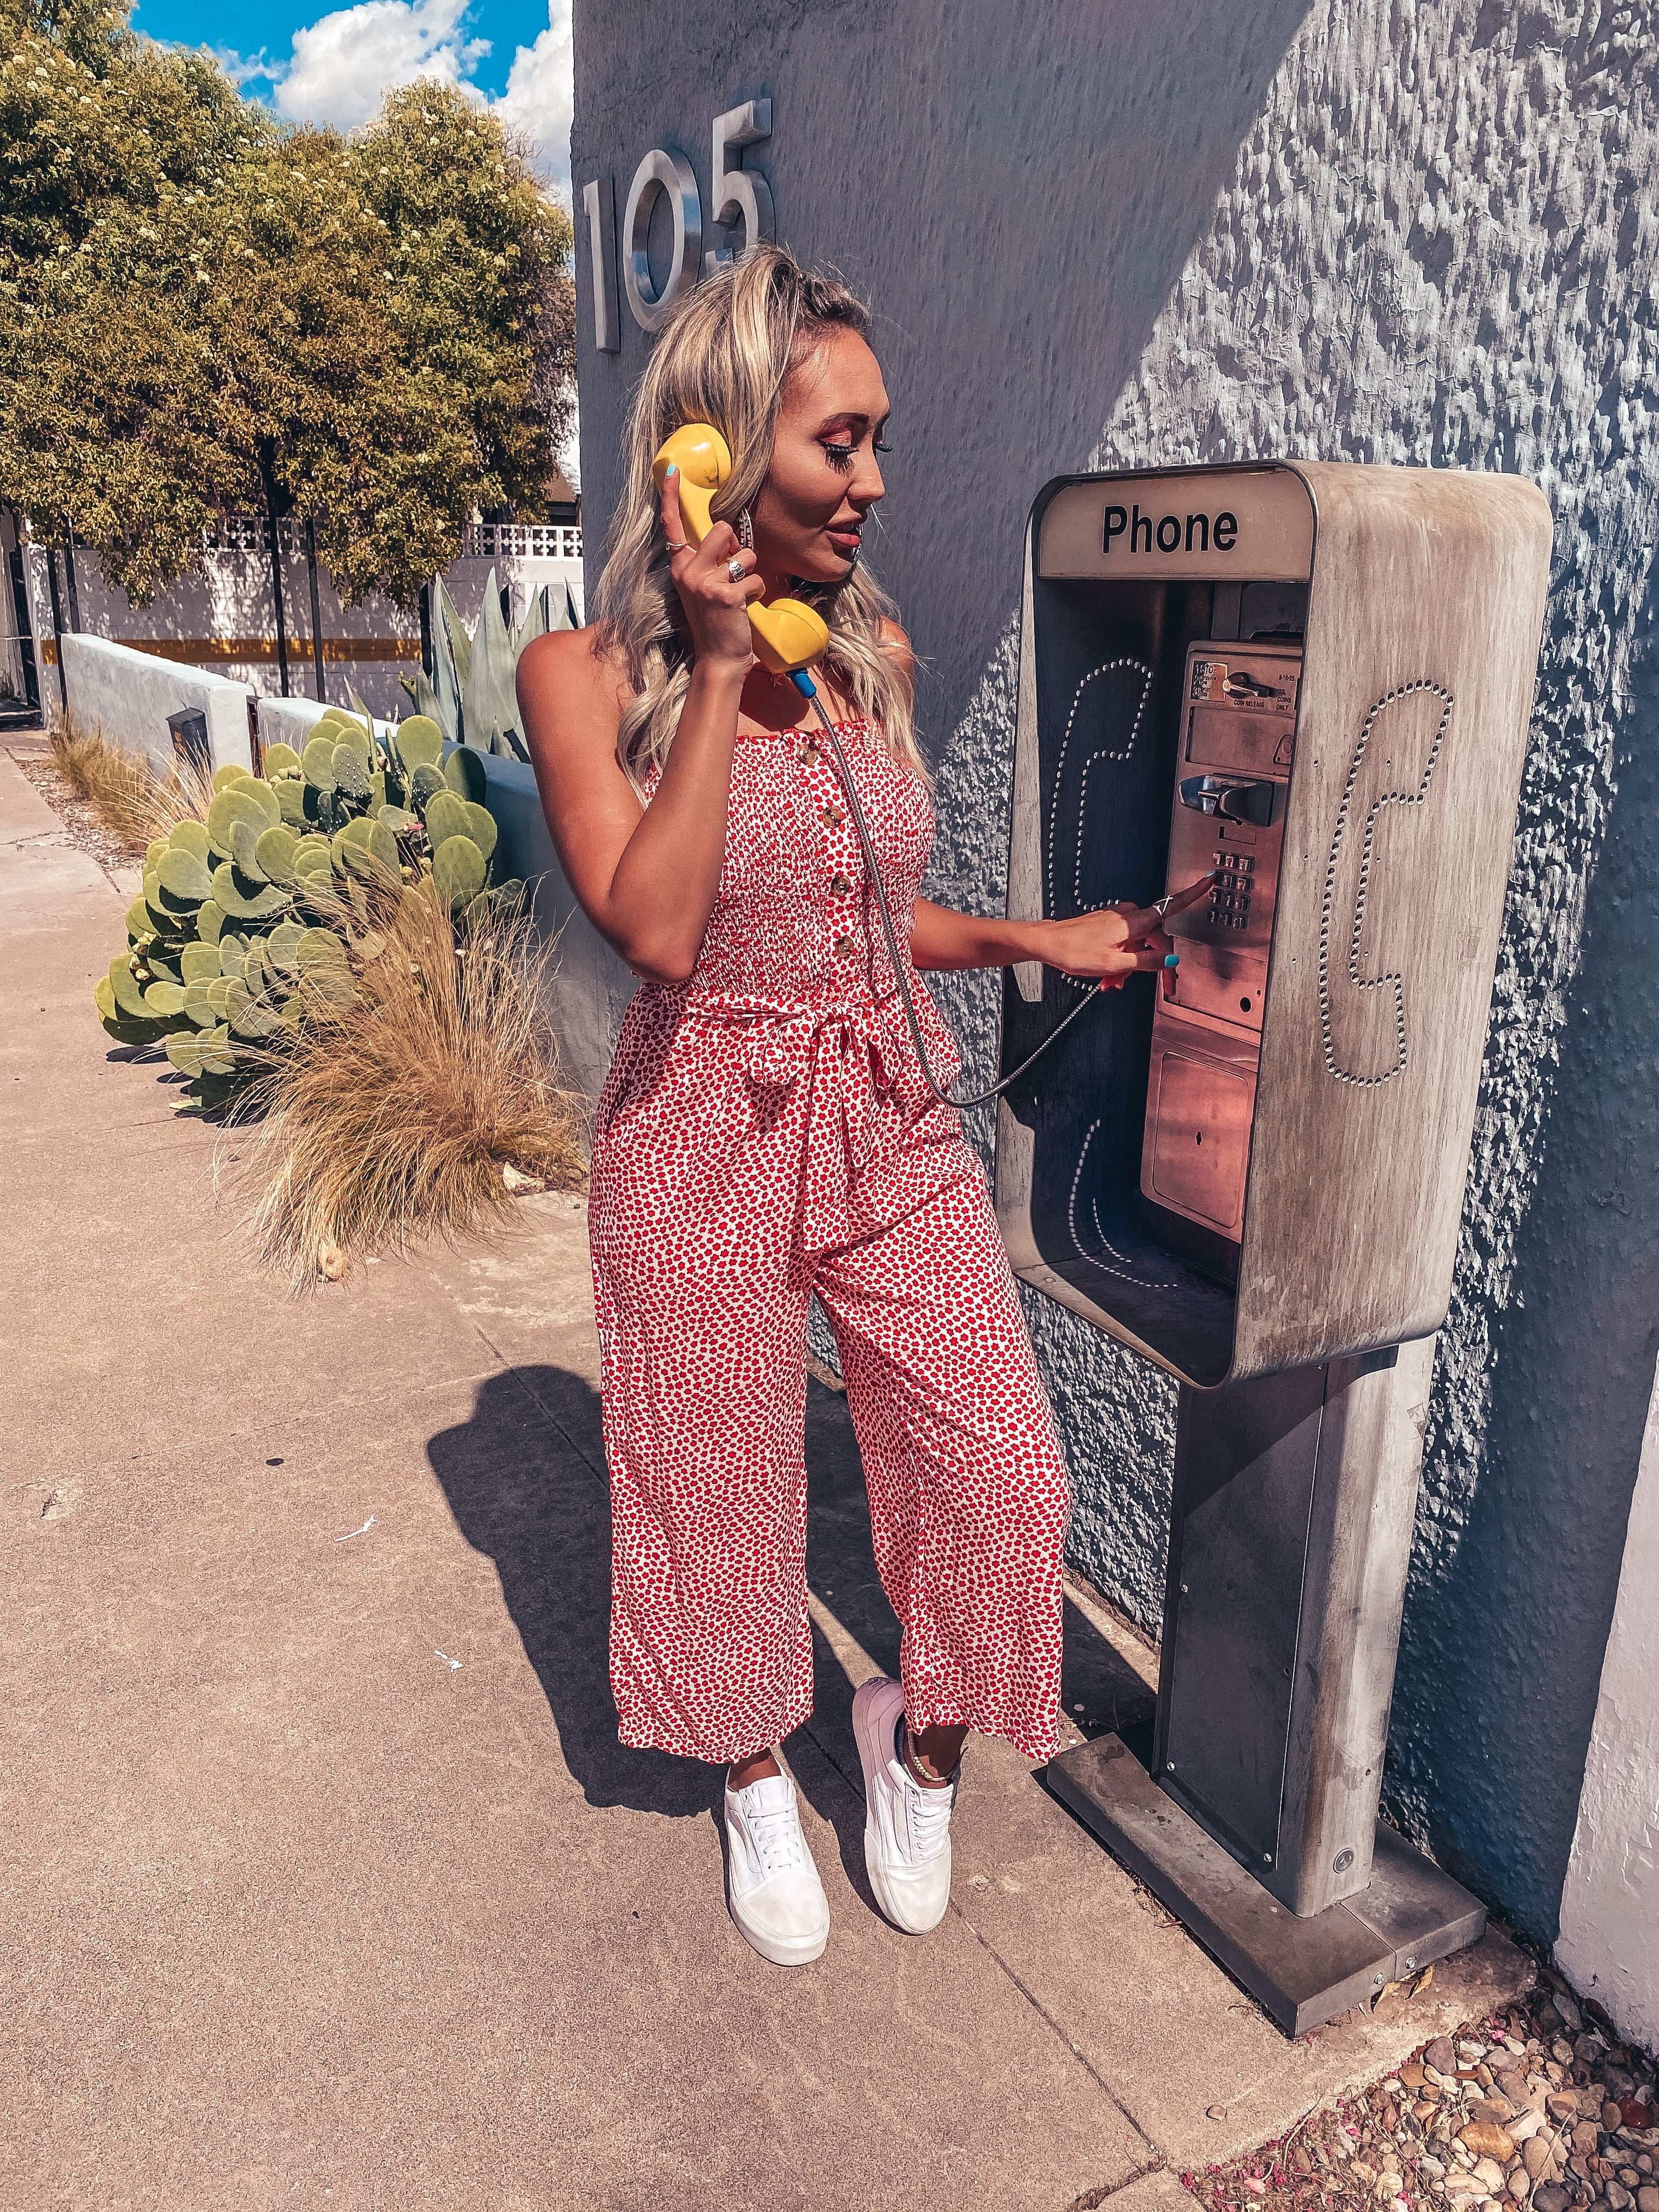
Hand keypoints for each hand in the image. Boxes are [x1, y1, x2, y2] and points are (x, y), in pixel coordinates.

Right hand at [661, 467, 765, 672]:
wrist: (718, 659)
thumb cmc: (715, 622)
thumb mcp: (703, 588)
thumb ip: (709, 561)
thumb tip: (731, 536)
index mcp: (680, 567)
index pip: (671, 525)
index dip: (671, 496)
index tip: (671, 471)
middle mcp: (687, 571)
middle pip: (722, 529)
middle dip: (737, 548)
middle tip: (733, 574)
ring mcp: (704, 583)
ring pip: (745, 553)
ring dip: (750, 572)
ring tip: (740, 594)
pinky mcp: (725, 595)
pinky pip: (755, 577)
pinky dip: (757, 592)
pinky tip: (745, 608)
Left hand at [1042, 872, 1215, 988]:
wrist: (1047, 943)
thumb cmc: (1073, 951)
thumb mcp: (1114, 964)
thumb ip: (1146, 961)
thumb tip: (1171, 959)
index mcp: (1133, 921)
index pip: (1172, 905)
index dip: (1194, 893)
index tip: (1210, 880)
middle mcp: (1128, 915)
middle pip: (1157, 937)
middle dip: (1154, 962)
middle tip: (1161, 985)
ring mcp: (1118, 918)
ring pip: (1139, 944)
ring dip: (1132, 965)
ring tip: (1113, 982)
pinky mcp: (1109, 924)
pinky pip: (1125, 943)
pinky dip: (1121, 959)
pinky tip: (1108, 975)